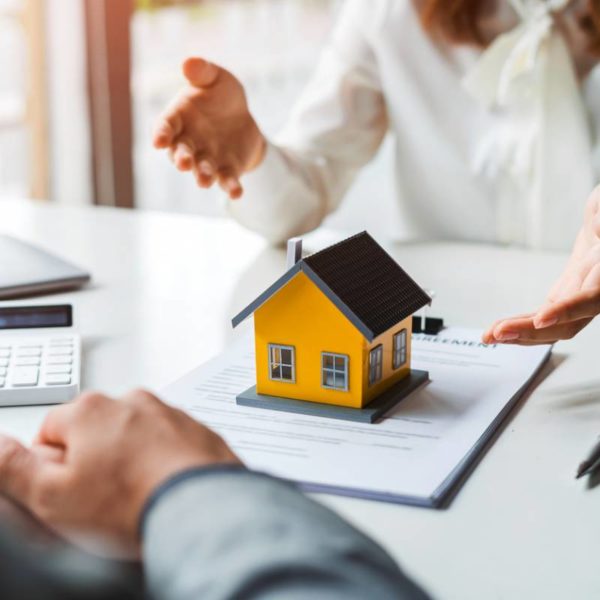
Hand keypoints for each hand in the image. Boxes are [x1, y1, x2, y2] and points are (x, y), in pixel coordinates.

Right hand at [0, 390, 240, 552]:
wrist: (201, 507)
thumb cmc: (132, 502)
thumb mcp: (53, 497)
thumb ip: (13, 468)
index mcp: (90, 410)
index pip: (50, 431)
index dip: (52, 467)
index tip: (68, 490)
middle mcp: (130, 401)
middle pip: (94, 431)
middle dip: (92, 460)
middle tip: (103, 497)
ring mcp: (166, 412)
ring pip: (132, 436)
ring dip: (129, 458)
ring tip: (137, 493)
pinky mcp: (194, 428)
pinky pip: (167, 442)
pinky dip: (162, 460)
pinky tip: (163, 486)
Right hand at [153, 57, 265, 198]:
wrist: (243, 119)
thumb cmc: (221, 96)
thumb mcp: (217, 79)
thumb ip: (203, 72)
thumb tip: (188, 63)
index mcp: (179, 118)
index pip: (165, 126)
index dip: (160, 133)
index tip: (158, 141)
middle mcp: (189, 143)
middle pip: (181, 153)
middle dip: (181, 159)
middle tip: (183, 163)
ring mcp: (208, 159)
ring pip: (202, 170)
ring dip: (202, 176)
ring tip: (203, 181)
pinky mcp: (228, 170)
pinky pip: (227, 180)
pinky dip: (230, 187)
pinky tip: (237, 193)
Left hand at [484, 187, 599, 344]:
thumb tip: (597, 222)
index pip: (590, 300)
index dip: (567, 310)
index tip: (542, 318)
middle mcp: (596, 294)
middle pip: (566, 324)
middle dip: (530, 331)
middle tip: (498, 333)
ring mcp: (577, 300)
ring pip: (551, 329)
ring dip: (518, 335)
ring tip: (489, 337)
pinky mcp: (562, 299)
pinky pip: (541, 319)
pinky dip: (519, 326)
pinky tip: (498, 331)